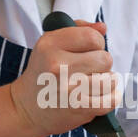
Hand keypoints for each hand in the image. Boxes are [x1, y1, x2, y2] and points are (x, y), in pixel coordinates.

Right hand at [7, 20, 119, 136]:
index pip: (92, 37)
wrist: (26, 108)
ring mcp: (69, 89)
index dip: (97, 42)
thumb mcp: (51, 44)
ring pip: (110, 80)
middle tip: (88, 69)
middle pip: (105, 58)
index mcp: (50, 45)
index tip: (90, 49)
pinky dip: (110, 98)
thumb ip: (78, 30)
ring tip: (92, 82)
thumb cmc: (43, 72)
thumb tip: (102, 28)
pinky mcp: (78, 108)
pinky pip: (111, 100)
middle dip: (101, 63)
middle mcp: (58, 66)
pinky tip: (100, 95)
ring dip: (106, 81)